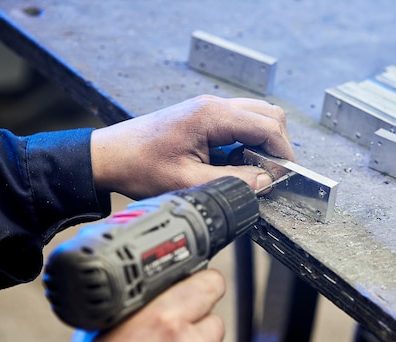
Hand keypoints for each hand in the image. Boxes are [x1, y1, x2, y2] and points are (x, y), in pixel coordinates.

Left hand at [91, 95, 294, 199]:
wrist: (110, 156)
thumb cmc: (140, 166)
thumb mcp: (189, 181)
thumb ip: (233, 180)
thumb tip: (265, 181)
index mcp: (213, 116)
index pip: (268, 126)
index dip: (283, 153)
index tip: (285, 176)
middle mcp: (214, 105)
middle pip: (269, 114)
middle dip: (277, 145)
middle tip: (271, 174)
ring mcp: (210, 108)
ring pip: (257, 116)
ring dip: (262, 143)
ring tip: (250, 169)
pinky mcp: (205, 116)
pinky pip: (240, 123)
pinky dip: (247, 141)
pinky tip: (234, 162)